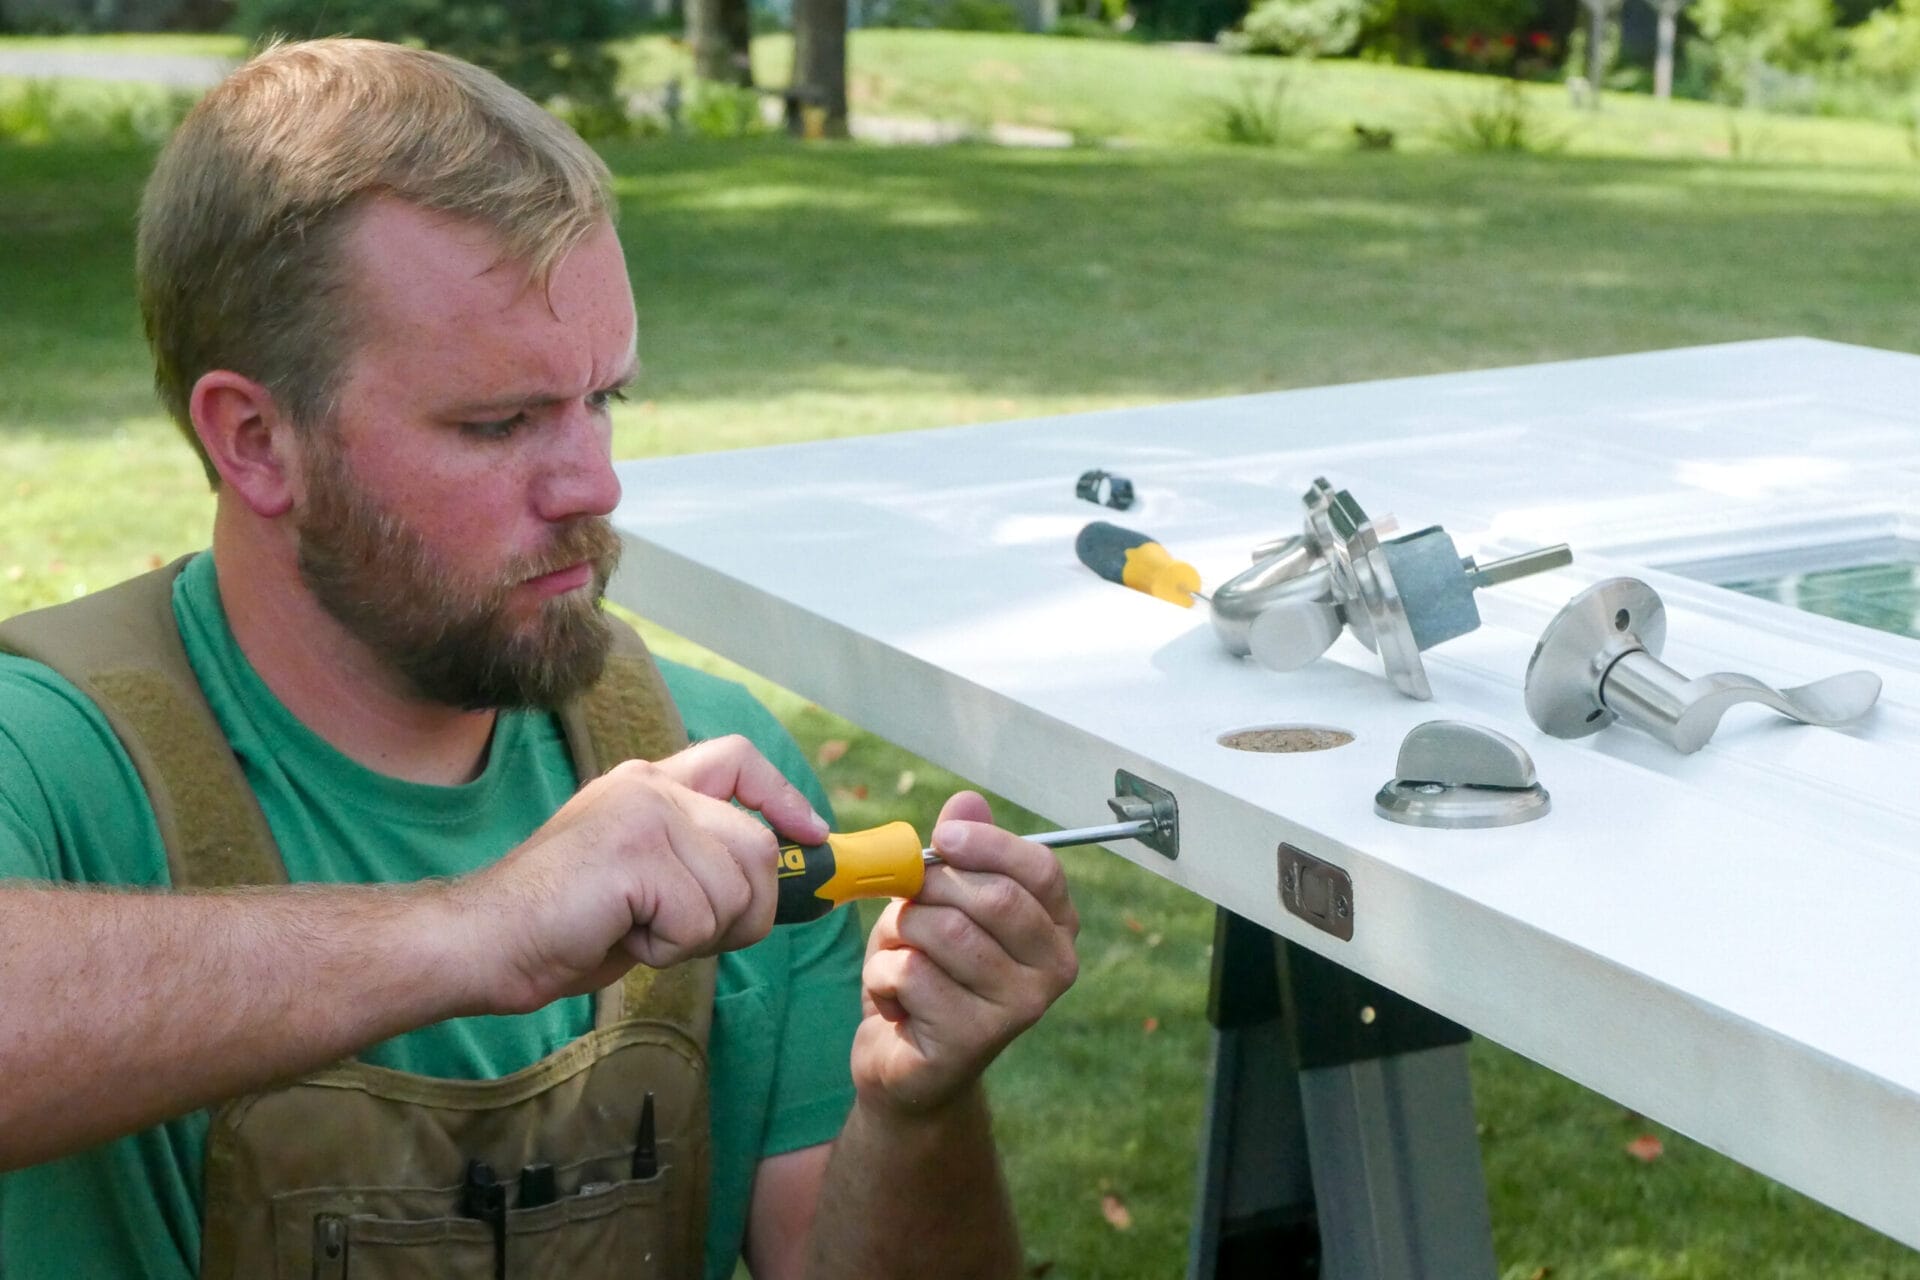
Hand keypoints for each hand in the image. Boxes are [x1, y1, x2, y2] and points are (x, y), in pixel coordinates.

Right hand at [455, 735, 829, 1011]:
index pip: (739, 758)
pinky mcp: (635, 852)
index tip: (811, 834)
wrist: (483, 940)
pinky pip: (698, 919)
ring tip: (635, 929)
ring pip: (735, 890)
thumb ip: (699, 864)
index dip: (784, 796)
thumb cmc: (561, 925)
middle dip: (744, 910)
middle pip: (757, 847)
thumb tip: (773, 884)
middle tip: (681, 933)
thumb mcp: (644, 881)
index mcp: (649, 784)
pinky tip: (619, 935)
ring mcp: (643, 814)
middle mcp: (650, 787)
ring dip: (698, 935)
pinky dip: (667, 948)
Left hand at [852, 792, 1079, 1115]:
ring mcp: (1020, 1008)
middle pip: (993, 898)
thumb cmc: (926, 971)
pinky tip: (894, 1001)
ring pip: (946, 932)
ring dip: (901, 936)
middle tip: (907, 907)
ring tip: (901, 957)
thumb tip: (967, 801)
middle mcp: (1054, 969)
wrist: (904, 1063)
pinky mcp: (975, 1039)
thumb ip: (957, 855)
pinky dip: (883, 977)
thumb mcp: (938, 903)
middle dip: (932, 891)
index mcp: (1056, 926)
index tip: (944, 839)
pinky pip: (912, 973)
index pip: (1040, 869)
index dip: (989, 845)